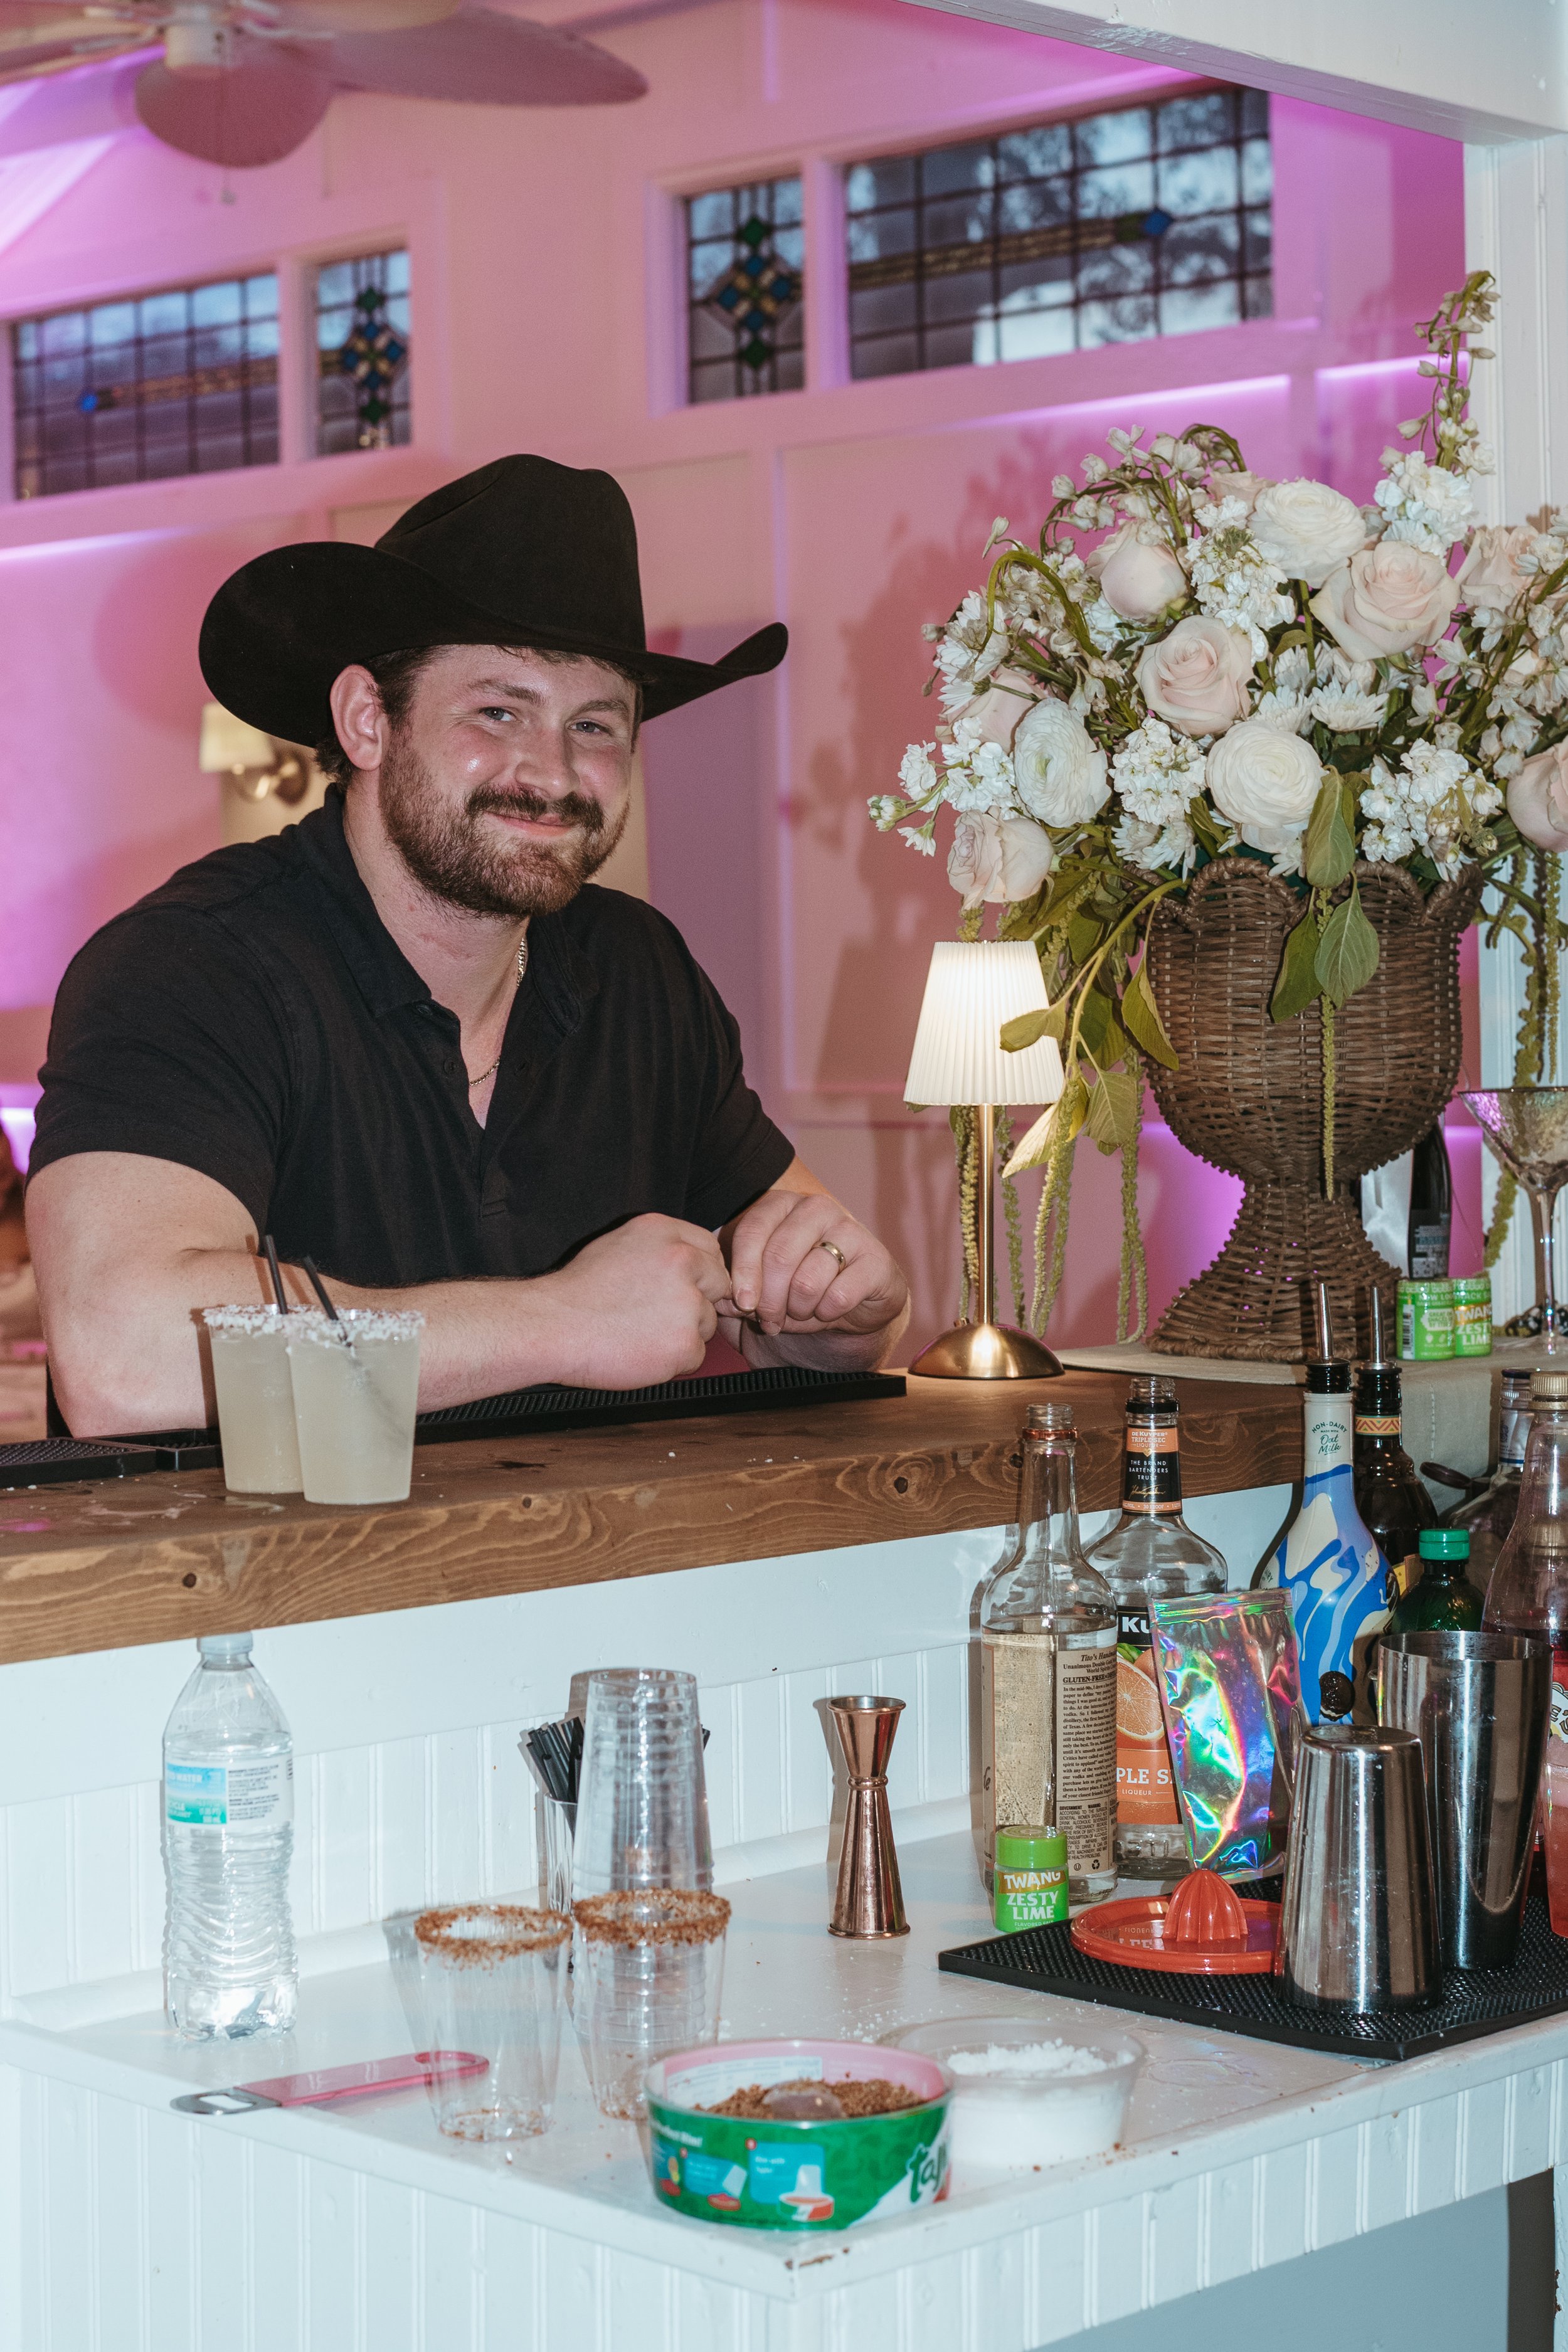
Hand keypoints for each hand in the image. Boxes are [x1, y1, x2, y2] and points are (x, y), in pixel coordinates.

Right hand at [538, 1214, 730, 1387]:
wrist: (553, 1327)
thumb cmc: (579, 1292)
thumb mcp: (619, 1245)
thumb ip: (661, 1248)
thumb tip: (694, 1261)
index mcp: (664, 1232)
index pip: (710, 1248)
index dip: (701, 1272)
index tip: (683, 1287)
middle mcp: (682, 1260)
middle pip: (718, 1284)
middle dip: (697, 1301)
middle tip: (657, 1315)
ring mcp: (687, 1302)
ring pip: (707, 1322)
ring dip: (684, 1333)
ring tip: (640, 1333)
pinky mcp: (685, 1341)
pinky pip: (697, 1355)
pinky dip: (674, 1360)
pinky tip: (641, 1351)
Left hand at [724, 1189, 907, 1339]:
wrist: (851, 1309)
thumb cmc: (796, 1292)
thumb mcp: (759, 1291)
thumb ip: (736, 1292)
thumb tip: (725, 1300)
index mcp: (781, 1205)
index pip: (752, 1231)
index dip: (743, 1272)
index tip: (742, 1304)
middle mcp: (815, 1208)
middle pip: (778, 1256)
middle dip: (769, 1300)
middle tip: (769, 1322)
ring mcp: (850, 1230)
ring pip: (807, 1281)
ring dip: (798, 1310)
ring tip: (801, 1312)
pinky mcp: (876, 1260)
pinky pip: (840, 1295)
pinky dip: (827, 1314)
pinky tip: (828, 1312)